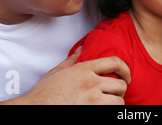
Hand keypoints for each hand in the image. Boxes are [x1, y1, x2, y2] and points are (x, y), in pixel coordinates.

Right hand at [0, 49, 130, 104]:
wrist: (34, 109)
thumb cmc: (43, 94)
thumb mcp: (57, 72)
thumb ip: (72, 60)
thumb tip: (82, 48)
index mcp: (84, 70)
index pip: (114, 62)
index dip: (125, 69)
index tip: (127, 76)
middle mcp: (91, 84)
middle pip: (120, 85)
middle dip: (120, 90)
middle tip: (116, 94)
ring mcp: (92, 101)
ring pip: (119, 102)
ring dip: (116, 104)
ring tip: (109, 104)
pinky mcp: (93, 113)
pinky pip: (111, 113)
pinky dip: (110, 113)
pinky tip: (104, 110)